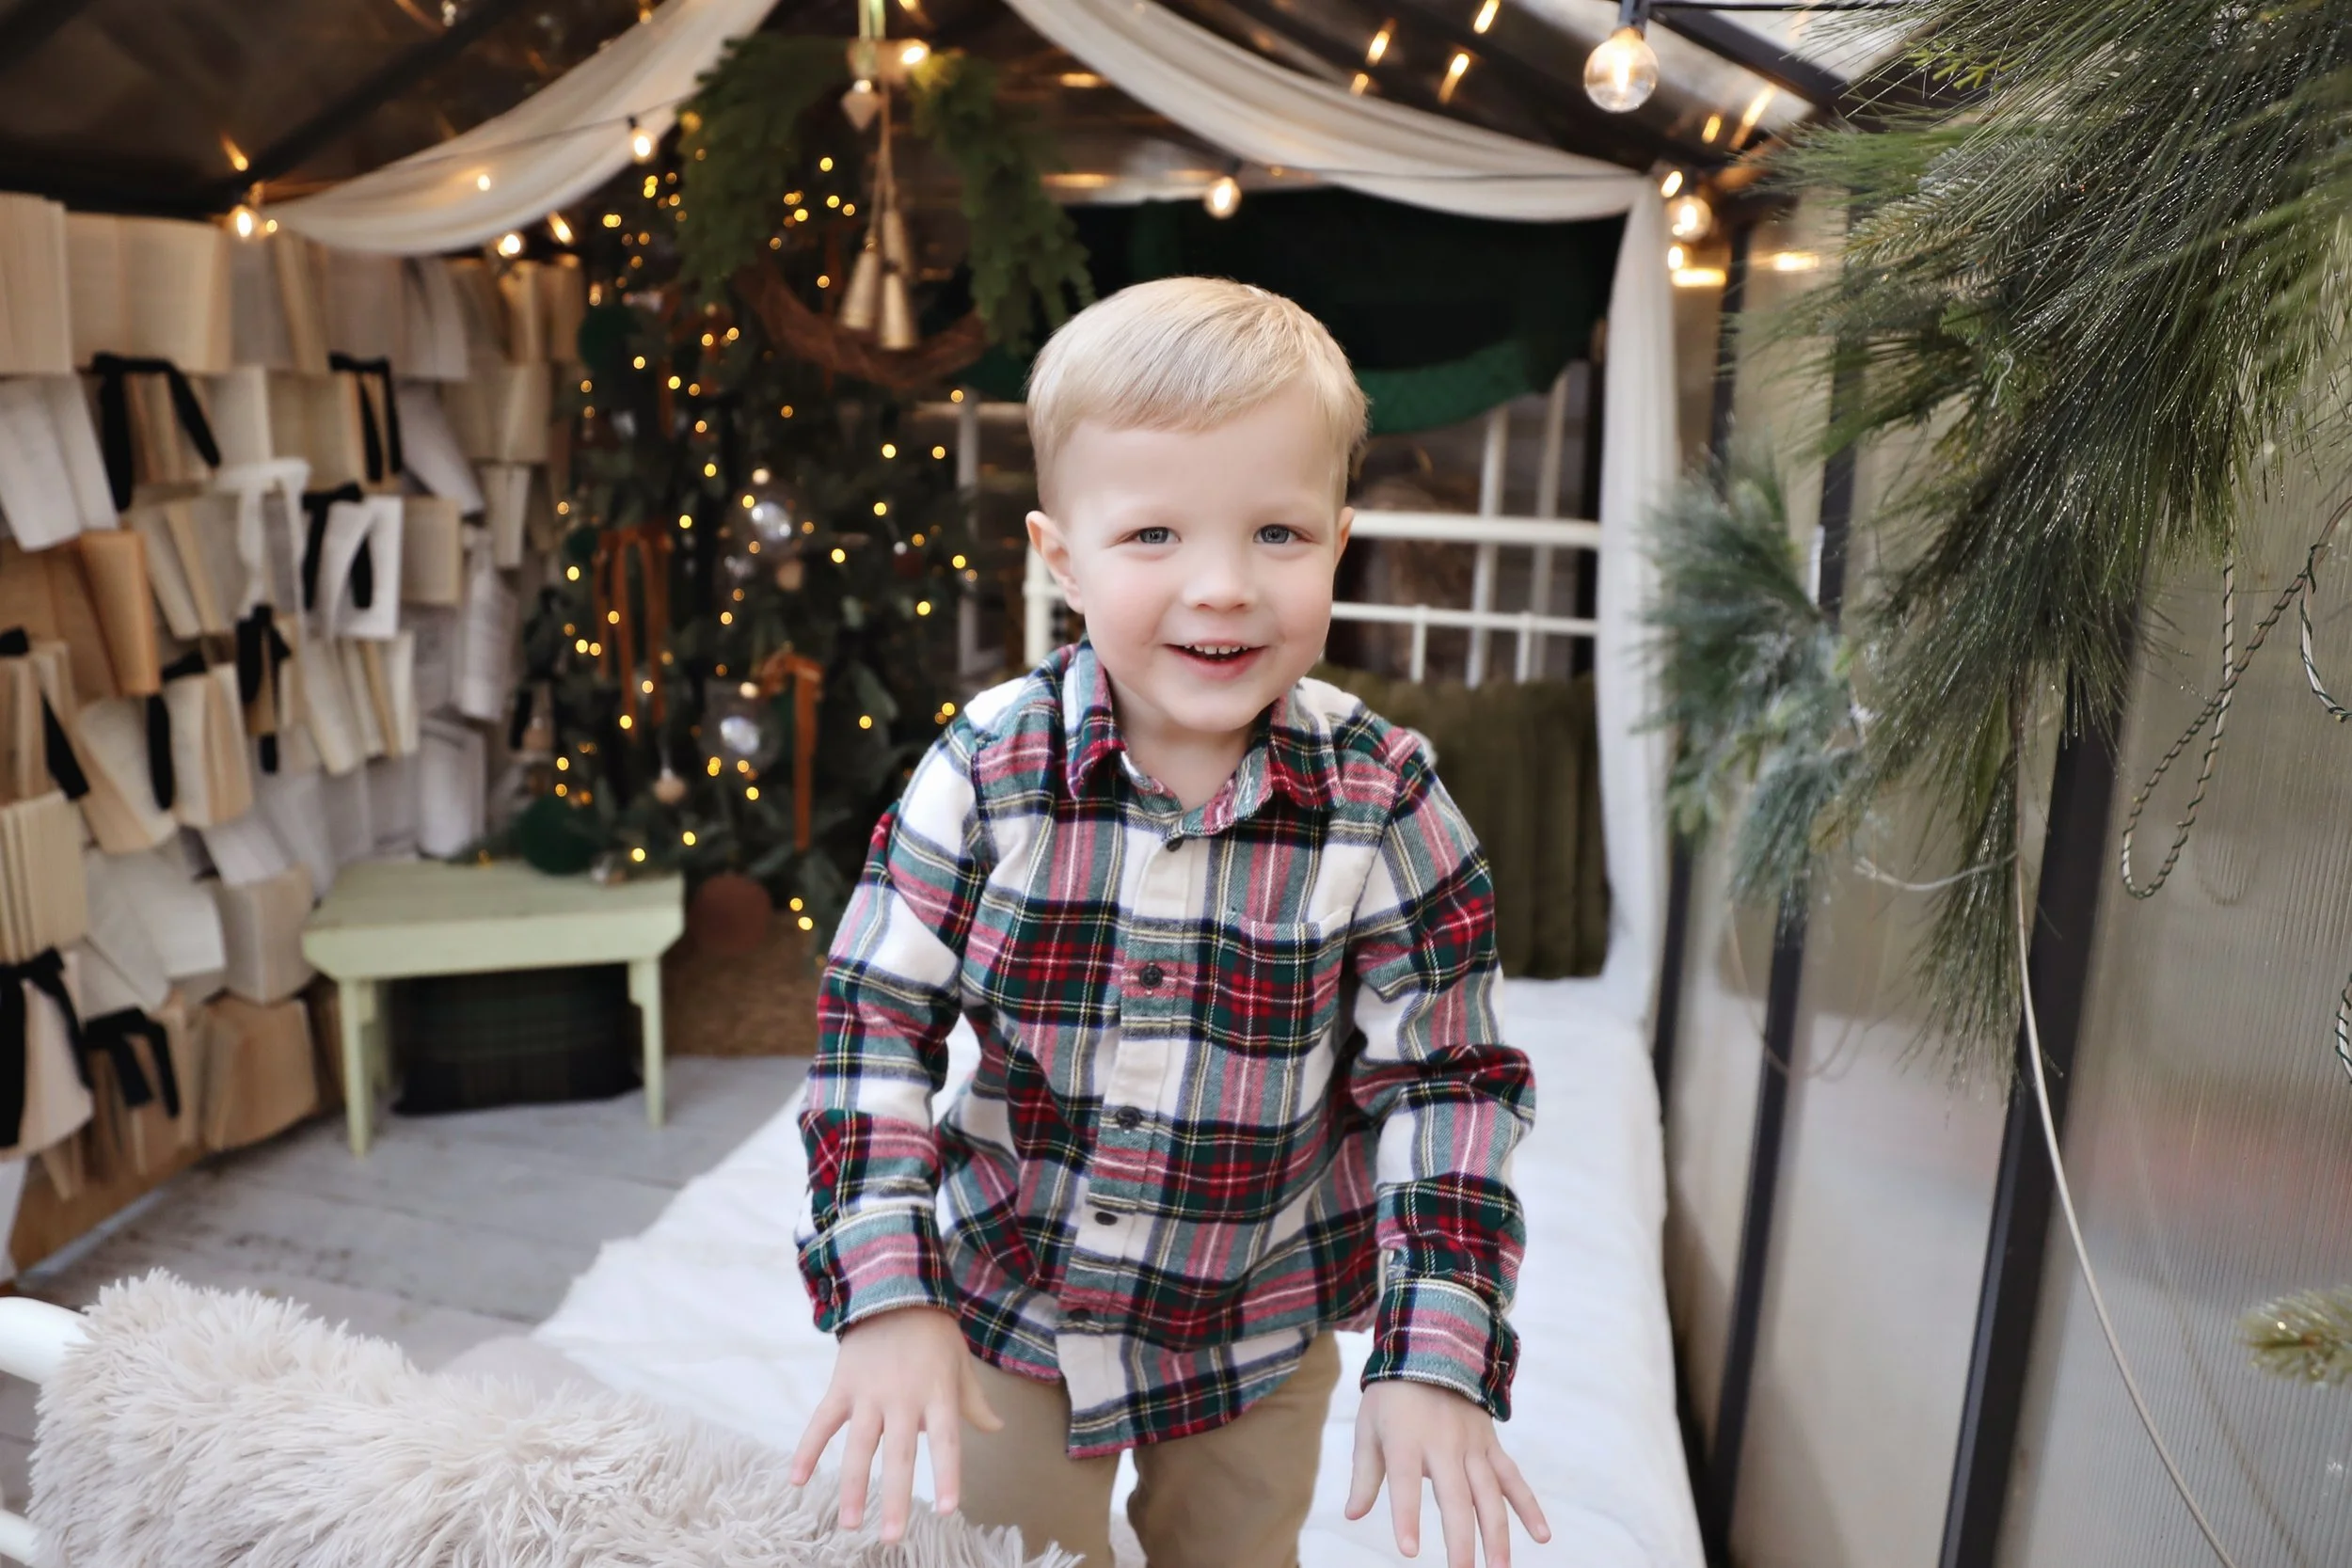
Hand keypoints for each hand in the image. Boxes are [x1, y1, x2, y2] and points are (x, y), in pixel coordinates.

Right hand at [789, 1305, 1003, 1541]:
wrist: (894, 1287)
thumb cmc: (933, 1332)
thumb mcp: (959, 1363)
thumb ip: (972, 1401)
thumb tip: (995, 1428)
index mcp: (936, 1393)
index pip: (946, 1441)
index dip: (948, 1475)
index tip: (949, 1510)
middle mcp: (903, 1397)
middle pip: (900, 1453)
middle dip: (895, 1498)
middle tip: (891, 1537)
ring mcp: (869, 1392)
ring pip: (859, 1446)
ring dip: (853, 1487)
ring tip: (849, 1524)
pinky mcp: (841, 1385)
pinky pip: (821, 1422)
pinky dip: (807, 1449)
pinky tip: (796, 1480)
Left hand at [1346, 1381, 1550, 1567]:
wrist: (1432, 1348)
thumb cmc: (1392, 1397)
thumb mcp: (1369, 1428)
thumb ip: (1364, 1474)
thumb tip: (1353, 1515)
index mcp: (1406, 1440)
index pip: (1405, 1483)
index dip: (1407, 1516)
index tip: (1409, 1551)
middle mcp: (1443, 1444)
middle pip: (1455, 1497)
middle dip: (1460, 1540)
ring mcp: (1472, 1445)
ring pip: (1489, 1494)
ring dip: (1497, 1533)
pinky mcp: (1491, 1444)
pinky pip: (1513, 1478)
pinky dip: (1529, 1506)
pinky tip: (1542, 1535)